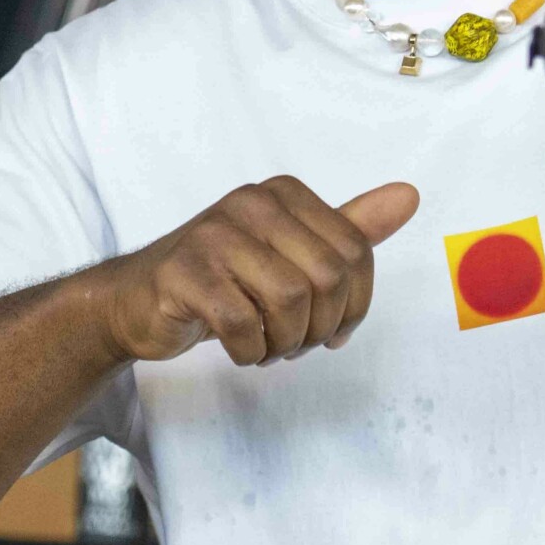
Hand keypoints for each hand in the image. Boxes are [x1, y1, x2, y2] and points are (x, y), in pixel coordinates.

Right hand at [98, 178, 419, 366]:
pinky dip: (250, 351)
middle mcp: (251, 203)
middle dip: (321, 328)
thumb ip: (350, 229)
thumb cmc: (224, 280)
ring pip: (290, 302)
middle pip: (327, 279)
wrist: (136, 301)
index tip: (334, 329)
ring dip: (286, 343)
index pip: (356, 252)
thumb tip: (409, 195)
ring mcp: (213, 234)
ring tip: (269, 346)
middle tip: (298, 343)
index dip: (355, 306)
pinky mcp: (183, 272)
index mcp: (285, 194)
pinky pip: (243, 324)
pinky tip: (242, 349)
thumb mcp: (292, 253)